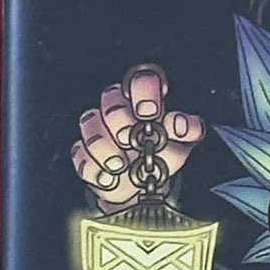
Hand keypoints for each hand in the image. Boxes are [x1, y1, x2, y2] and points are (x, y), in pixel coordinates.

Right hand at [71, 64, 204, 211]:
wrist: (142, 187)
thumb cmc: (160, 156)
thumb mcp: (181, 144)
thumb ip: (189, 131)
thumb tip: (181, 123)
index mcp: (142, 101)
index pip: (138, 82)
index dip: (142, 92)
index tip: (149, 111)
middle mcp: (117, 111)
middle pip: (111, 104)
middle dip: (123, 125)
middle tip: (132, 142)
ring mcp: (98, 132)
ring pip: (92, 128)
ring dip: (107, 150)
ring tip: (121, 164)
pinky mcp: (84, 154)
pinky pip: (81, 157)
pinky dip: (95, 169)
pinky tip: (109, 177)